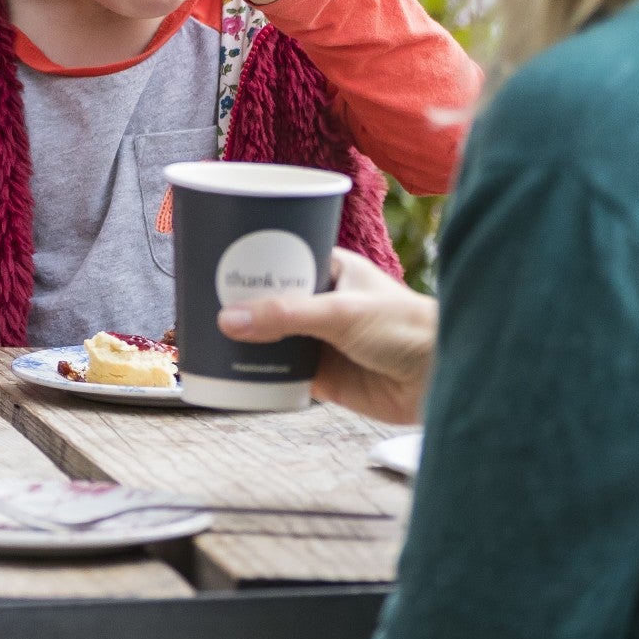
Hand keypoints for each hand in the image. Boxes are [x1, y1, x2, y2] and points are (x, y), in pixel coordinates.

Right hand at [219, 250, 435, 423]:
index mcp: (330, 271)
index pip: (278, 260)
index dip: (246, 261)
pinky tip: (228, 375)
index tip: (209, 260)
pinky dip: (254, 376)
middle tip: (194, 302)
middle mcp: (321, 304)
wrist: (444, 379)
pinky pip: (277, 375)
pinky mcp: (321, 377)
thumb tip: (228, 321)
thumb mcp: (342, 312)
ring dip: (240, 341)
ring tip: (199, 339)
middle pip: (266, 301)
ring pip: (268, 338)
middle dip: (233, 304)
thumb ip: (286, 316)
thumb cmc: (409, 328)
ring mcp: (319, 341)